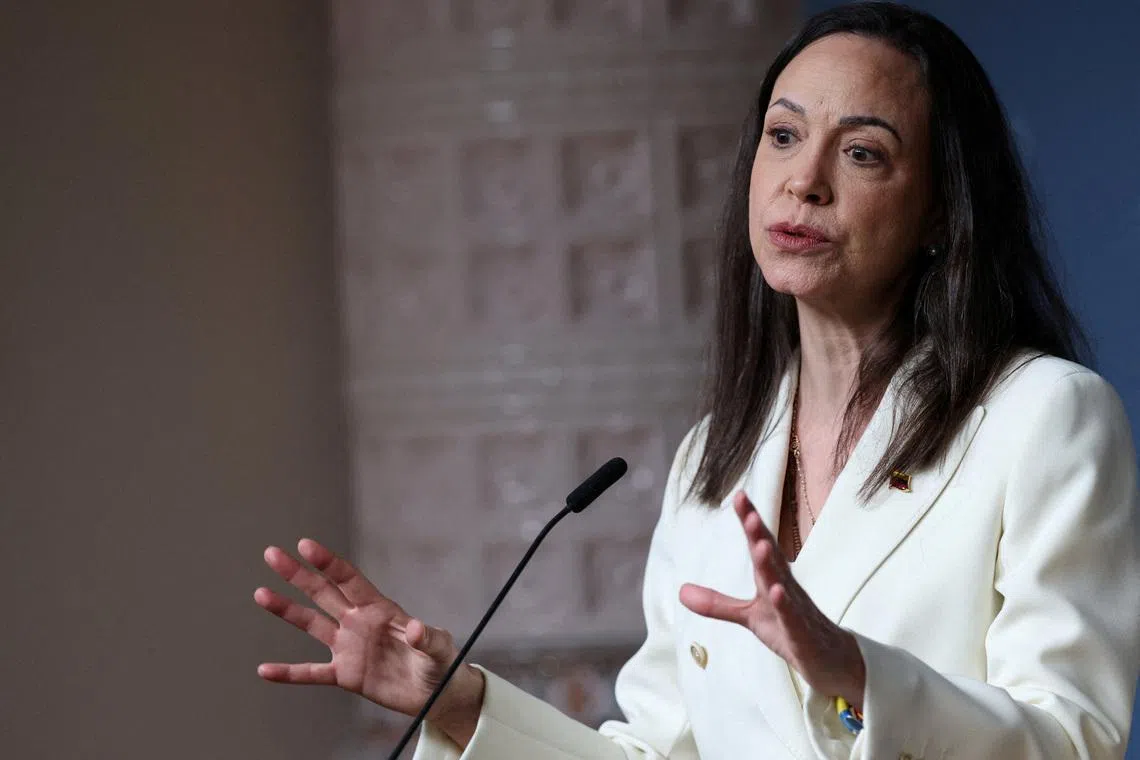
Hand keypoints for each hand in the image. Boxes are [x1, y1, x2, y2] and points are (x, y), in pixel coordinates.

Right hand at [253, 539, 483, 744]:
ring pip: (311, 624)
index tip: (305, 545)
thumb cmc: (440, 661)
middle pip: (323, 593)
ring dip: (287, 610)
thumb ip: (427, 638)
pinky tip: (265, 670)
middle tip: (272, 554)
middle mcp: (358, 623)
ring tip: (260, 593)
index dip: (328, 563)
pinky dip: (289, 673)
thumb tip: (415, 629)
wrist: (435, 692)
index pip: (349, 580)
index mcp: (380, 609)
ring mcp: (349, 647)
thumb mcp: (439, 647)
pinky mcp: (345, 675)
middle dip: (298, 574)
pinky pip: (311, 673)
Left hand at [678, 492, 865, 709]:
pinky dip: (786, 606)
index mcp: (773, 579)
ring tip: (760, 545)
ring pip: (783, 584)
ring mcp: (797, 611)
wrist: (831, 662)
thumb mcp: (749, 617)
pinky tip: (777, 592)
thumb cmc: (790, 630)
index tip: (739, 496)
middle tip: (748, 512)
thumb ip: (717, 603)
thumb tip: (680, 591)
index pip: (760, 546)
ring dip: (772, 565)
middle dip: (760, 534)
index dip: (751, 521)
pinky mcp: (803, 635)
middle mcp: (787, 588)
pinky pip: (794, 619)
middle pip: (772, 558)